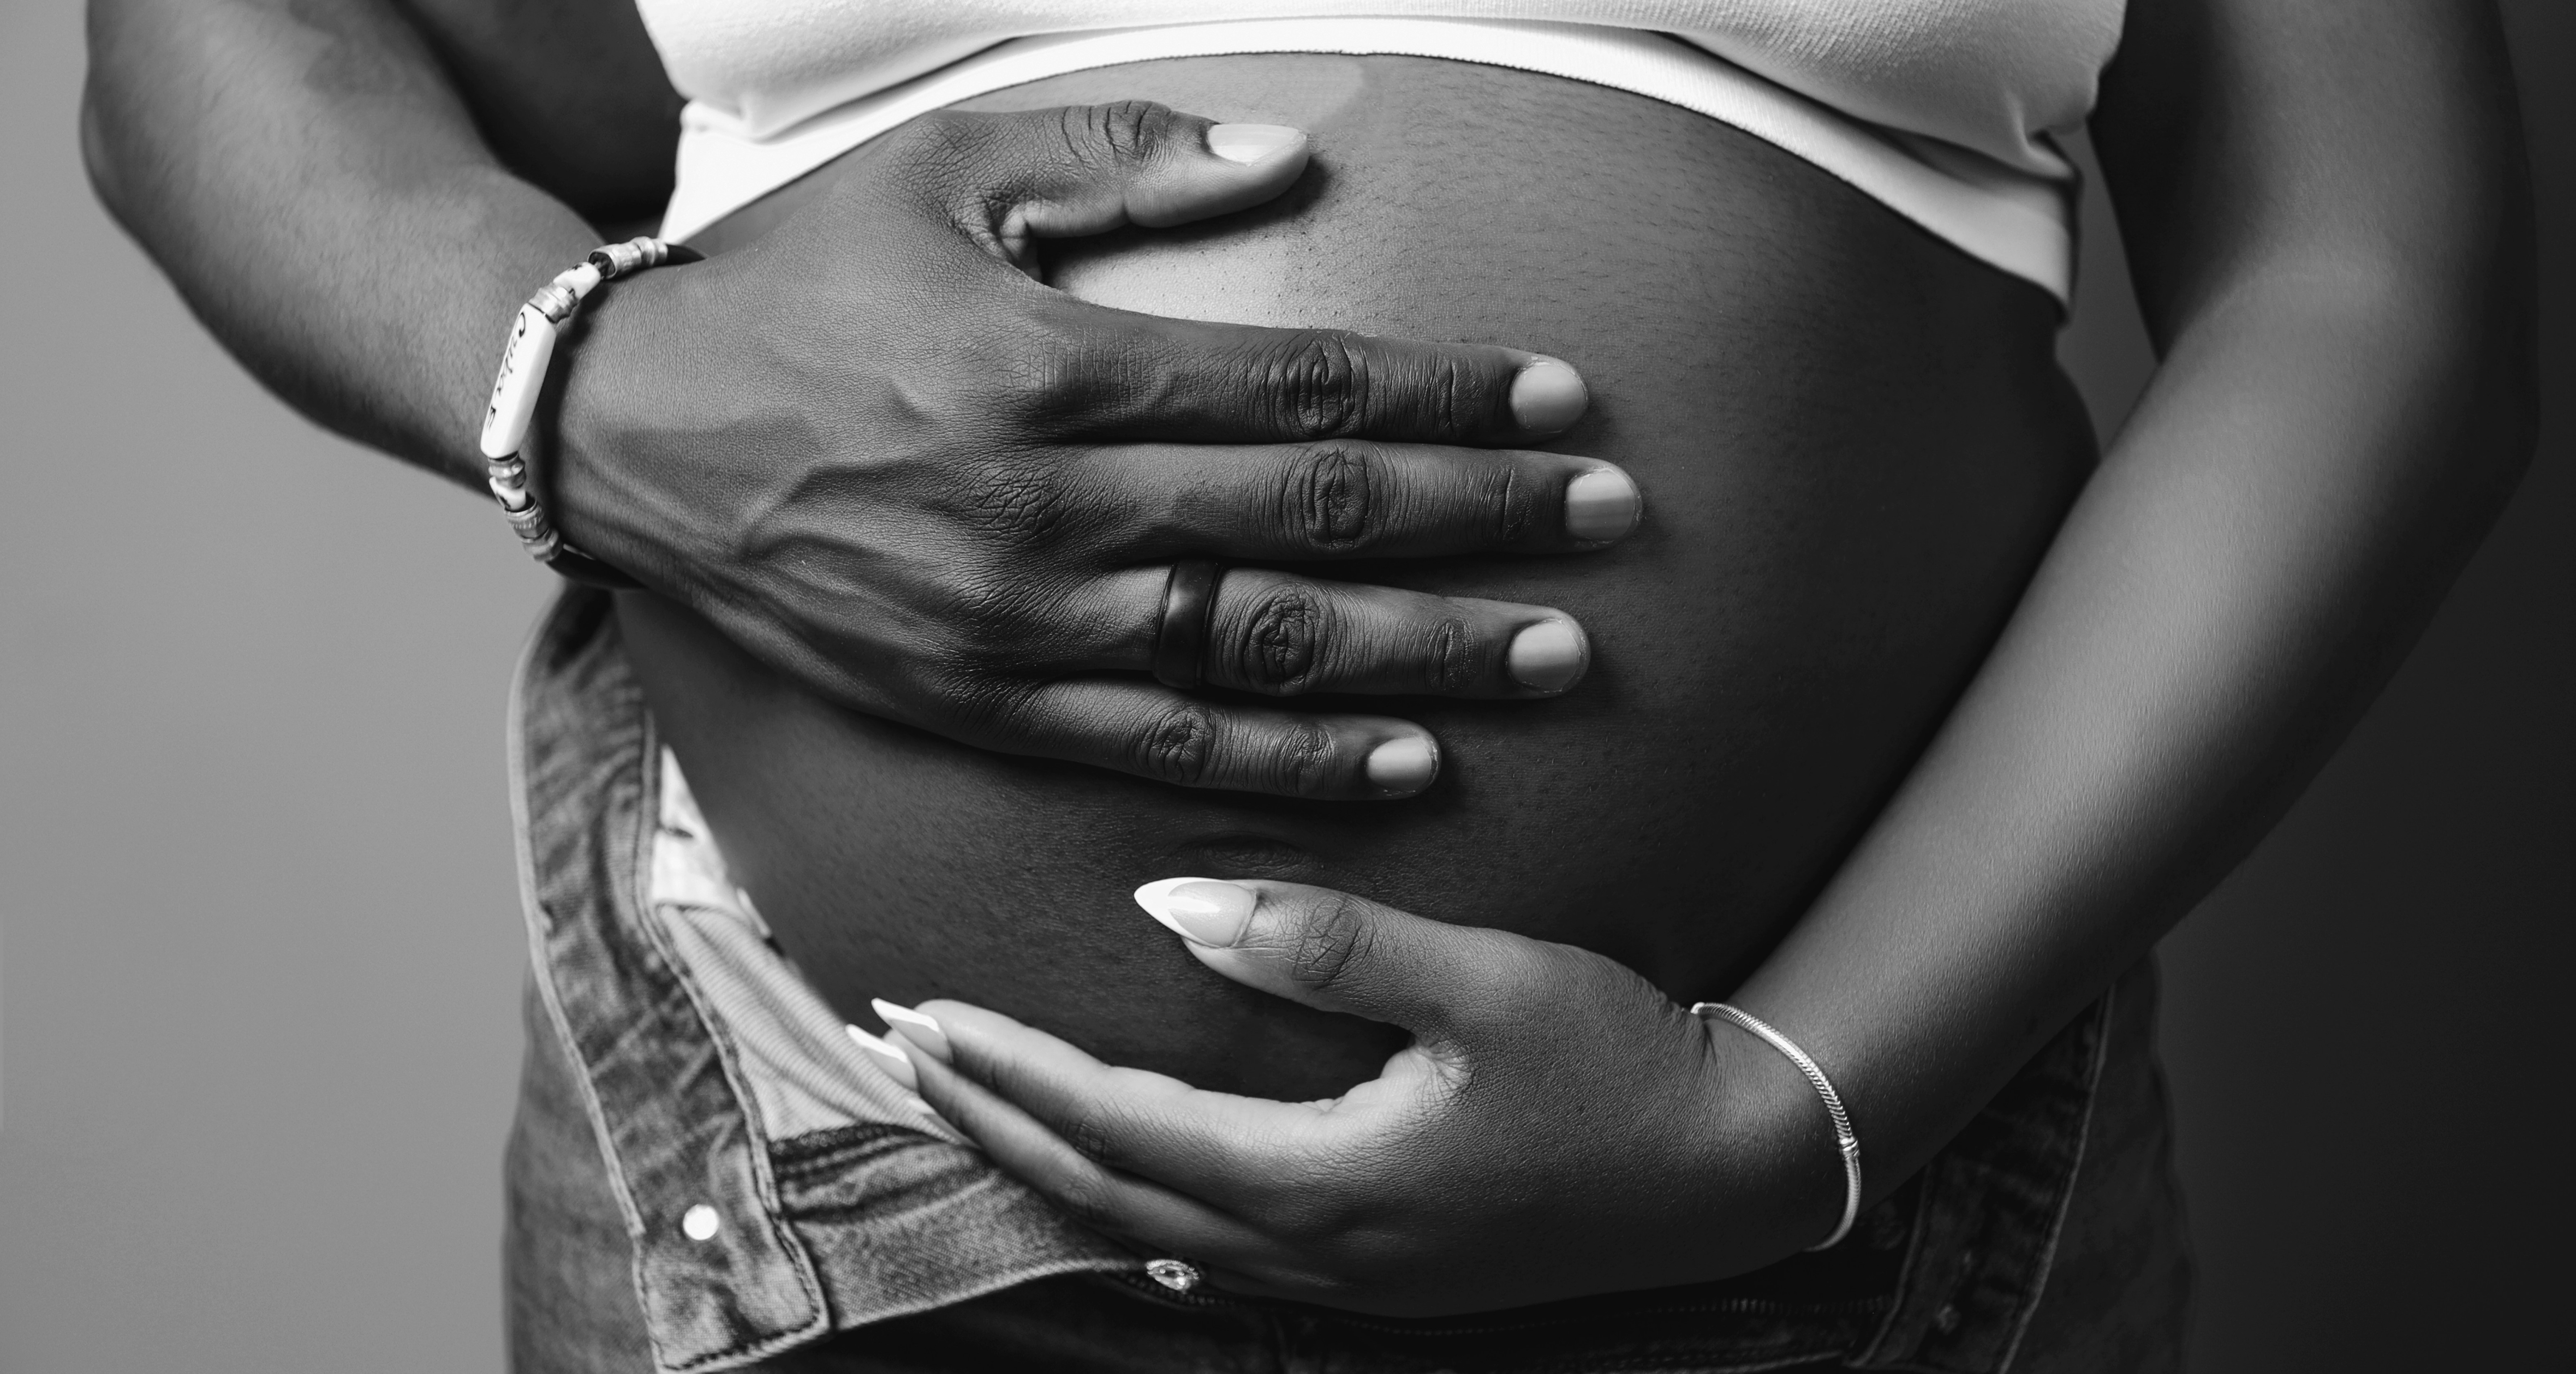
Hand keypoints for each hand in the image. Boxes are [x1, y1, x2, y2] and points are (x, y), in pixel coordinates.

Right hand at [551, 103, 1640, 799]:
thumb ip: (1120, 167)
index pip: (1302, 389)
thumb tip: (1286, 158)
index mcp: (1053, 368)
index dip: (1448, 396)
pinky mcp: (991, 703)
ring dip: (1424, 653)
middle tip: (1610, 522)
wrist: (626, 433)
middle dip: (1481, 521)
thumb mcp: (942, 179)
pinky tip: (1404, 762)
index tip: (1560, 400)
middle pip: (1314, 521)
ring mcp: (1026, 623)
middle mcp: (1054, 509)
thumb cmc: (796, 290)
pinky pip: (1170, 745)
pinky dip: (1294, 760)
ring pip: (1266, 646)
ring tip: (1552, 656)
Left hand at [876, 879, 1850, 1315]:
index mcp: (1326, 1179)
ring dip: (1044, 1157)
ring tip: (967, 1099)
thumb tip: (1172, 903)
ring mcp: (1346, 1275)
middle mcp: (1316, 1249)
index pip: (1118, 1124)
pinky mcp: (1377, 1269)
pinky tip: (1103, 1171)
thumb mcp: (1485, 981)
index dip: (1010, 1070)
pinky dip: (1126, 1196)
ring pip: (1145, 1226)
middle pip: (1102, 1189)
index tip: (919, 1013)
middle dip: (990, 1119)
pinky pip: (1207, 1243)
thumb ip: (1326, 942)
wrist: (1734, 1165)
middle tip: (893, 1055)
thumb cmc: (1618, 1063)